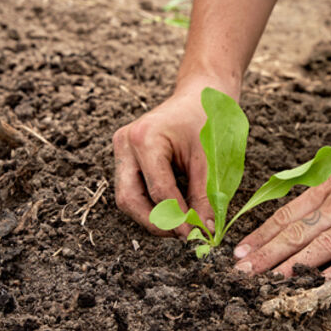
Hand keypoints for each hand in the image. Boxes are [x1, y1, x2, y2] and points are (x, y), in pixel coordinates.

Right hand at [113, 79, 236, 236]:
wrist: (201, 94)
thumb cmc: (207, 120)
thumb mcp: (209, 159)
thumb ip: (205, 197)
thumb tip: (204, 232)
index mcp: (145, 138)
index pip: (159, 191)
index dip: (178, 218)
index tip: (197, 235)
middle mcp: (125, 142)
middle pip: (130, 199)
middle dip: (157, 223)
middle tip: (183, 236)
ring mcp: (121, 148)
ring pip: (128, 198)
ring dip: (153, 216)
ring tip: (181, 224)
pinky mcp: (125, 155)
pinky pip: (133, 188)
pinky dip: (152, 203)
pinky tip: (174, 209)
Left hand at [232, 110, 330, 277]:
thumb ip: (329, 182)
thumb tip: (306, 199)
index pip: (288, 213)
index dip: (262, 234)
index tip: (241, 251)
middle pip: (300, 230)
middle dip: (268, 253)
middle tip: (242, 272)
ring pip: (326, 242)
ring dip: (296, 263)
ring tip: (272, 280)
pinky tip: (326, 280)